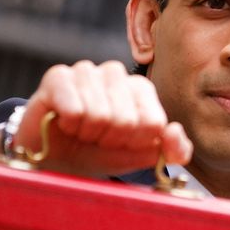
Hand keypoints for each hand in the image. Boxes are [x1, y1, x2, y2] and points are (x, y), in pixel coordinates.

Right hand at [11, 60, 191, 176]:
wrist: (54, 158)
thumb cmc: (99, 151)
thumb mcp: (140, 156)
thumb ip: (172, 150)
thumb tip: (175, 132)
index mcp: (140, 89)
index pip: (153, 123)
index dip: (134, 143)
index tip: (120, 143)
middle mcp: (115, 74)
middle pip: (127, 120)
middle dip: (109, 140)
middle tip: (95, 137)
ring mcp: (86, 71)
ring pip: (100, 115)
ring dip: (87, 134)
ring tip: (80, 130)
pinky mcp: (58, 76)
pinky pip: (74, 109)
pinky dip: (69, 125)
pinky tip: (63, 122)